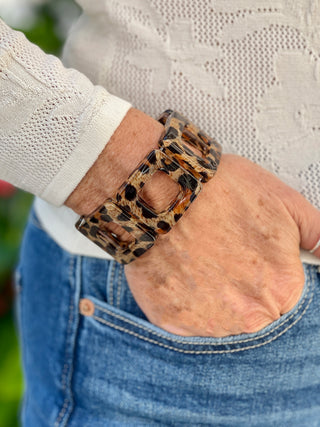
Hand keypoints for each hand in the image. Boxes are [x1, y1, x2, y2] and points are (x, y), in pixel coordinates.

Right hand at [66, 109, 319, 337]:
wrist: (158, 191)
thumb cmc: (216, 192)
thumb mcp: (283, 201)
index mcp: (281, 288)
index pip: (286, 300)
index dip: (266, 276)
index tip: (250, 261)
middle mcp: (248, 315)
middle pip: (254, 315)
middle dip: (242, 290)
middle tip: (222, 258)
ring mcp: (207, 323)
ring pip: (221, 322)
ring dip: (213, 298)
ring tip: (200, 262)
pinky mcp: (172, 322)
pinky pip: (187, 322)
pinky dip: (185, 301)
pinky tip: (183, 272)